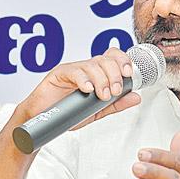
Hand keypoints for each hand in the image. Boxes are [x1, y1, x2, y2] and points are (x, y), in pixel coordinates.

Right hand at [18, 47, 140, 128]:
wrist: (44, 121)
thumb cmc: (67, 113)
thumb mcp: (97, 111)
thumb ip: (116, 104)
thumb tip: (136, 97)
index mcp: (97, 74)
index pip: (113, 57)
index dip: (123, 61)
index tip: (129, 74)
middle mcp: (86, 69)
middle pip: (105, 59)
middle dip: (115, 75)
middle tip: (114, 92)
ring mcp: (73, 70)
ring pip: (92, 65)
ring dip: (102, 80)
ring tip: (102, 96)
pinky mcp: (59, 74)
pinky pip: (74, 71)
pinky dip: (84, 80)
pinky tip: (88, 90)